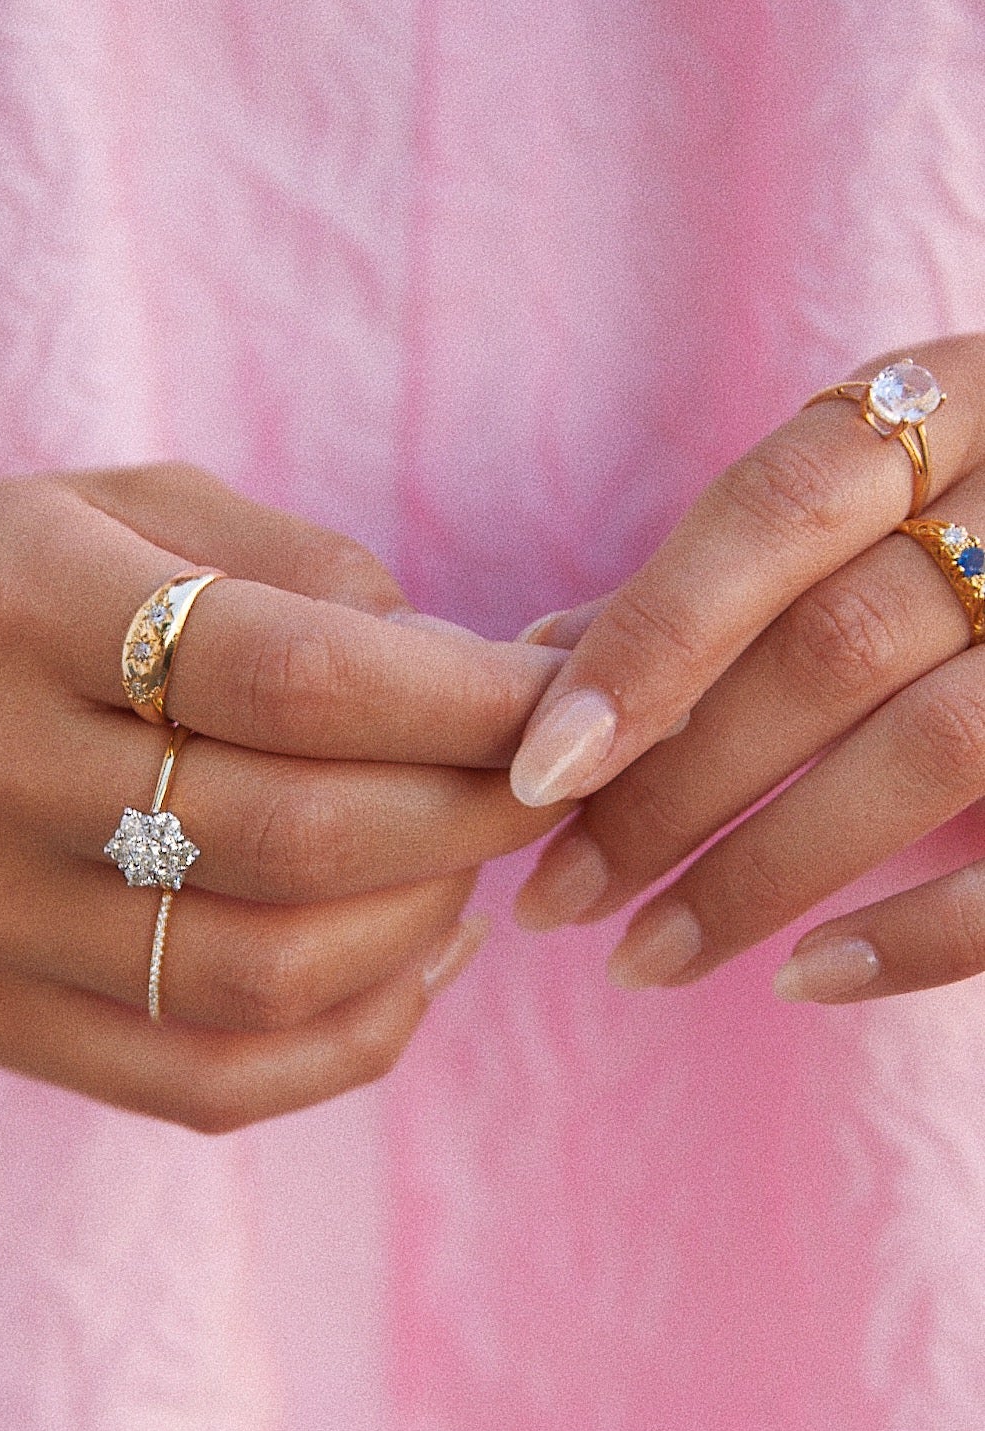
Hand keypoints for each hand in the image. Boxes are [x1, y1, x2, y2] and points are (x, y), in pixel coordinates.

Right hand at [0, 464, 565, 1126]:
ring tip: (466, 874)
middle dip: (467, 822)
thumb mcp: (116, 512)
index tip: (564, 700)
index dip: (460, 702)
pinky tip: (404, 972)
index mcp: (15, 603)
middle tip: (541, 788)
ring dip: (417, 937)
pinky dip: (344, 1046)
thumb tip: (489, 681)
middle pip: (288, 841)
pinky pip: (198, 1085)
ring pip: (254, 981)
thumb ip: (300, 573)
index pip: (285, 674)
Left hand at [508, 335, 984, 1003]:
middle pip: (830, 648)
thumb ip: (708, 583)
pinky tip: (801, 979)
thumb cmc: (969, 541)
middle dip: (666, 793)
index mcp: (961, 405)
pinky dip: (919, 933)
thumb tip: (535, 667)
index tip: (535, 774)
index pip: (778, 507)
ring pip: (929, 748)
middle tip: (553, 897)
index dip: (648, 643)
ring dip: (756, 876)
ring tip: (637, 957)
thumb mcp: (858, 515)